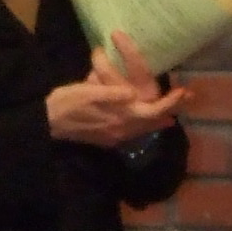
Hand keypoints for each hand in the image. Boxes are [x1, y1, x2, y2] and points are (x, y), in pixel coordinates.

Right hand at [46, 29, 187, 147]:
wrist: (45, 123)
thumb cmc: (65, 104)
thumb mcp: (87, 92)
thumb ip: (111, 94)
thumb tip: (131, 93)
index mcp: (119, 117)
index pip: (152, 111)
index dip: (170, 102)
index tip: (183, 91)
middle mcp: (121, 130)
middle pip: (153, 123)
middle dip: (170, 110)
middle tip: (186, 98)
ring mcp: (114, 137)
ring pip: (144, 129)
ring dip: (159, 118)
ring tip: (172, 110)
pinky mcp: (106, 139)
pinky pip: (133, 132)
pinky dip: (145, 124)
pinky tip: (145, 118)